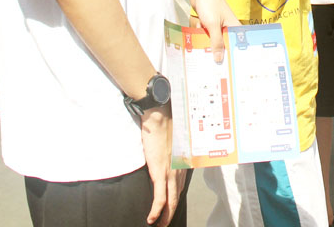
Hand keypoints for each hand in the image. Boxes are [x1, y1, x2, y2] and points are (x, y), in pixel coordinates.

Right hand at [140, 105, 184, 225]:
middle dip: (171, 214)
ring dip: (165, 217)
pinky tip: (151, 219)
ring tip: (159, 226)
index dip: (175, 200)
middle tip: (165, 224)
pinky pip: (160, 197)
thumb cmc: (164, 127)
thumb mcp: (172, 143)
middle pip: (177, 198)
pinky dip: (156, 211)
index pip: (180, 187)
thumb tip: (167, 158)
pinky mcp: (159, 172)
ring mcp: (170, 172)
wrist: (159, 118)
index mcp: (182, 163)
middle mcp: (179, 169)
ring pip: (170, 201)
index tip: (170, 210)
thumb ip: (172, 154)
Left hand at [187, 0, 240, 63]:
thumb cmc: (209, 3)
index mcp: (234, 26)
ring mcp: (218, 25)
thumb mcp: (212, 25)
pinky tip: (198, 32)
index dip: (235, 55)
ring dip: (207, 42)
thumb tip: (219, 59)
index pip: (239, 44)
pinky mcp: (210, 24)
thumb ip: (216, 42)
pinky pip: (207, 35)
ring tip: (203, 43)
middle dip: (218, 52)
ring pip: (214, 41)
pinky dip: (202, 35)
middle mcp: (228, 27)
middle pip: (225, 45)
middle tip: (214, 65)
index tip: (231, 68)